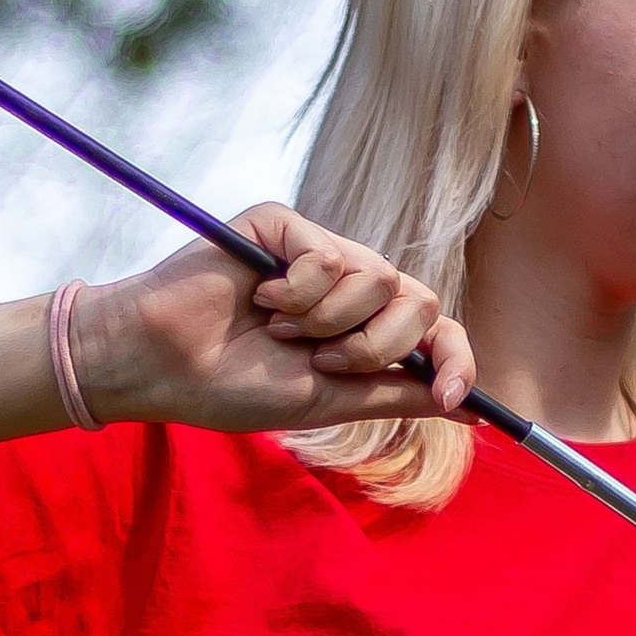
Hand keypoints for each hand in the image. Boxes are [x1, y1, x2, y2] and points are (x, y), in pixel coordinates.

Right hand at [73, 207, 474, 432]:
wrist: (162, 368)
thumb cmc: (233, 387)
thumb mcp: (330, 400)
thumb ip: (399, 395)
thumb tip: (473, 409)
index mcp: (361, 327)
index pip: (435, 329)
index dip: (455, 359)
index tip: (454, 397)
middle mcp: (348, 285)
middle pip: (418, 301)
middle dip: (377, 346)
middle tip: (320, 360)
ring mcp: (318, 251)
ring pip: (379, 279)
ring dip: (330, 323)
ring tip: (279, 330)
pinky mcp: (286, 226)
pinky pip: (330, 256)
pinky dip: (300, 293)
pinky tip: (260, 299)